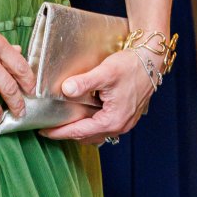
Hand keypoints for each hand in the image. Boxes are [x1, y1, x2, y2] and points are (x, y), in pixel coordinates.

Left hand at [39, 48, 155, 143]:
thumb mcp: (106, 72)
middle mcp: (120, 126)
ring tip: (64, 123)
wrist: (151, 60)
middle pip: (87, 136)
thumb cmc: (131, 66)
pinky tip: (83, 116)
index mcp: (113, 120)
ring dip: (80, 130)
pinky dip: (90, 125)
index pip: (80, 131)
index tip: (44, 131)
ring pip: (96, 133)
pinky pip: (104, 127)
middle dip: (68, 133)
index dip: (60, 132)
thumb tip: (66, 89)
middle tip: (50, 127)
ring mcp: (124, 122)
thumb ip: (85, 82)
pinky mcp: (125, 116)